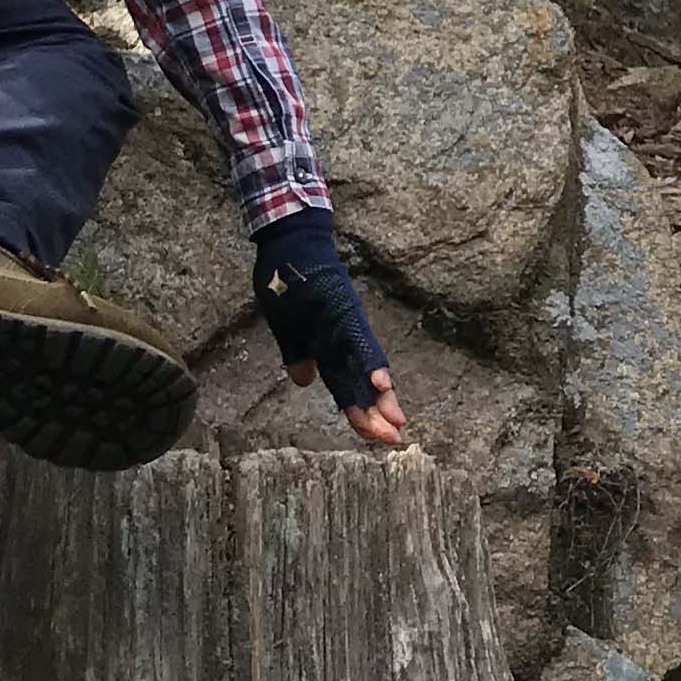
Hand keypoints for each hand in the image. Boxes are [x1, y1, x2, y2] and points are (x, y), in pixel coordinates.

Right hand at [251, 209, 406, 449]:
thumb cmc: (286, 281)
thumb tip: (305, 381)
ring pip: (363, 366)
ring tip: (394, 421)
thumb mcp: (288, 326)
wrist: (290, 240)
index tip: (379, 438)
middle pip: (360, 382)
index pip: (347, 387)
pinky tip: (383, 381)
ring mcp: (344, 323)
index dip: (362, 413)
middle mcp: (343, 337)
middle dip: (376, 413)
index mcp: (329, 345)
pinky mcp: (341, 308)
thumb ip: (299, 353)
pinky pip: (355, 339)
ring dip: (378, 396)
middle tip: (395, 440)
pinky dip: (368, 361)